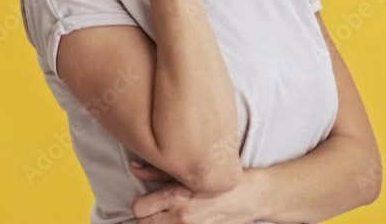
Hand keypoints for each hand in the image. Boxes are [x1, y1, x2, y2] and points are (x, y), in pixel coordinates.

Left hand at [129, 161, 261, 223]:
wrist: (252, 197)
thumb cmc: (222, 179)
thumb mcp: (191, 171)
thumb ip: (158, 171)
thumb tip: (133, 167)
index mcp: (176, 197)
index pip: (138, 208)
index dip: (140, 204)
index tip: (147, 199)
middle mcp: (181, 217)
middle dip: (147, 215)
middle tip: (156, 208)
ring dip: (160, 223)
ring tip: (168, 214)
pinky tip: (180, 220)